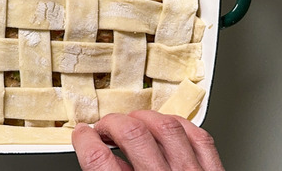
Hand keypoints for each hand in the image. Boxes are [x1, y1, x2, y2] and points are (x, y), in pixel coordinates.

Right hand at [72, 110, 223, 170]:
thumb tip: (97, 158)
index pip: (100, 161)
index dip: (85, 142)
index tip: (83, 136)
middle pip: (132, 136)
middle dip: (112, 124)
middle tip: (105, 129)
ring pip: (165, 128)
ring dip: (144, 120)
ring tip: (134, 124)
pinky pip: (199, 137)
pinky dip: (179, 126)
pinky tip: (168, 127)